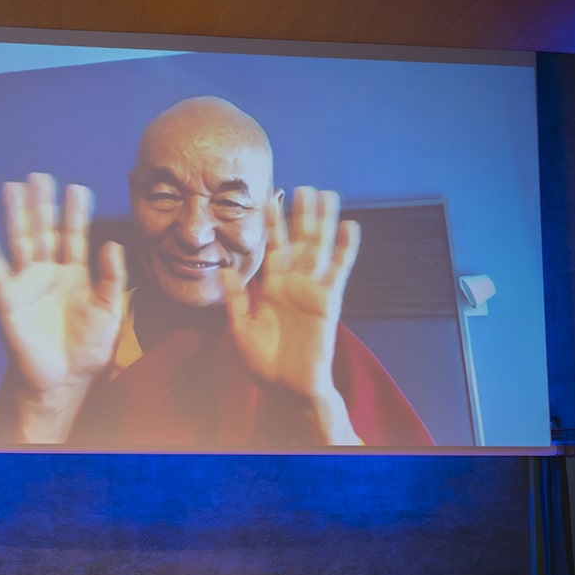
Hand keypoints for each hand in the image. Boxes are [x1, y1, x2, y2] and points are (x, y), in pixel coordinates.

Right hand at [0, 173, 126, 441]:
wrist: (62, 382)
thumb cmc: (88, 351)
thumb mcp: (110, 313)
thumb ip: (112, 279)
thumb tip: (112, 243)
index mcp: (76, 275)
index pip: (75, 236)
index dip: (76, 213)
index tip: (77, 188)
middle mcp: (49, 273)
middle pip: (44, 231)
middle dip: (42, 205)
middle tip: (40, 176)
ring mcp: (26, 283)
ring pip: (20, 241)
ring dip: (15, 214)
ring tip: (12, 186)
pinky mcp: (6, 298)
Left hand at [224, 187, 360, 443]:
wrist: (286, 387)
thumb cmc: (263, 363)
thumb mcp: (240, 326)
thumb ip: (236, 296)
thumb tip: (224, 266)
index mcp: (272, 288)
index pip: (273, 248)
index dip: (273, 224)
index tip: (271, 198)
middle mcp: (294, 284)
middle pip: (299, 241)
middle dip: (301, 215)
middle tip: (304, 186)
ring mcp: (312, 290)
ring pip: (319, 248)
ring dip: (324, 222)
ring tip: (328, 194)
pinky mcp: (329, 300)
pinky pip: (338, 270)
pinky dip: (345, 248)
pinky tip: (350, 226)